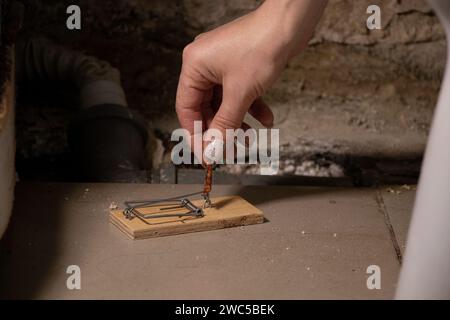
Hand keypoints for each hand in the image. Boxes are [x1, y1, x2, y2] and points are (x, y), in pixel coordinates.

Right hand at [175, 0, 326, 157]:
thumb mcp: (240, 93)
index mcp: (194, 66)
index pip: (186, 109)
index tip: (206, 155)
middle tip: (229, 151)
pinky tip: (266, 119)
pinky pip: (238, 93)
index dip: (195, 135)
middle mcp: (204, 65)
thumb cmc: (262, 45)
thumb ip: (224, 124)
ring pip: (224, 103)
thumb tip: (213, 149)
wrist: (290, 23)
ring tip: (248, 139)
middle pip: (205, 108)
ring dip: (236, 121)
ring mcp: (222, 65)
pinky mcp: (239, 66)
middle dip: (219, 130)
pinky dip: (251, 107)